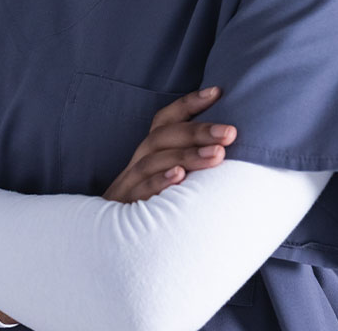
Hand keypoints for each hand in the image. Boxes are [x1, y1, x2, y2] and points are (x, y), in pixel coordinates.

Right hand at [102, 87, 235, 202]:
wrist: (108, 245)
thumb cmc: (150, 209)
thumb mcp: (167, 181)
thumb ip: (189, 163)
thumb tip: (227, 150)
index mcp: (149, 152)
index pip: (165, 120)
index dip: (189, 104)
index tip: (217, 91)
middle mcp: (138, 161)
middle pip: (163, 136)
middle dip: (198, 131)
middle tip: (230, 132)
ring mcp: (129, 183)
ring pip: (154, 161)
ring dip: (187, 155)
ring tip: (216, 154)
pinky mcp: (124, 207)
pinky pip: (141, 190)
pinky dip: (160, 182)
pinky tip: (180, 177)